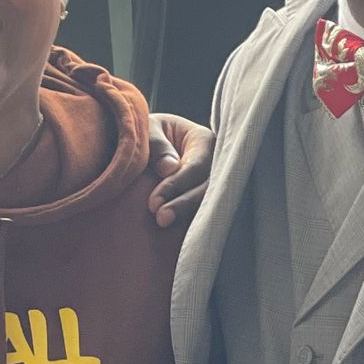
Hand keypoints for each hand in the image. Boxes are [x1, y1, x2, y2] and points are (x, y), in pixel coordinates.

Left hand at [148, 115, 215, 229]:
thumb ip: (157, 145)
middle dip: (184, 204)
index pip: (195, 166)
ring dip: (187, 215)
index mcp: (203, 140)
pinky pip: (203, 211)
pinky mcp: (204, 197)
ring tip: (163, 225)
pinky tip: (175, 233)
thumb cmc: (149, 133)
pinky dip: (190, 222)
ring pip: (207, 201)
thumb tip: (169, 169)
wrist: (148, 145)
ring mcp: (213, 181)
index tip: (153, 204)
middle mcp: (215, 162)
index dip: (176, 185)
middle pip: (207, 187)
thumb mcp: (149, 130)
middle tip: (160, 219)